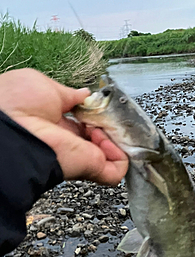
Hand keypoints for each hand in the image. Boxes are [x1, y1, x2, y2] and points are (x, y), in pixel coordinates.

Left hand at [0, 68, 127, 184]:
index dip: (97, 114)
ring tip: (103, 127)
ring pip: (113, 154)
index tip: (99, 105)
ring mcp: (79, 155)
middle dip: (110, 124)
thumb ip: (69, 93)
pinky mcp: (89, 167)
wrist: (12, 129)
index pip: (85, 123)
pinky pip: (116, 170)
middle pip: (101, 138)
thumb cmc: (15, 105)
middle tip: (106, 116)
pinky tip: (107, 140)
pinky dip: (120, 155)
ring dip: (116, 138)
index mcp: (56, 122)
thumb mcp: (44, 85)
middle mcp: (69, 141)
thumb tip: (85, 94)